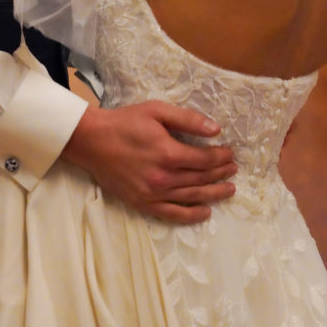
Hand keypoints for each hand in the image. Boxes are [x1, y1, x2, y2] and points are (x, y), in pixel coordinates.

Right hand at [62, 101, 236, 223]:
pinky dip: (191, 215)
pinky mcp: (143, 203)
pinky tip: (205, 212)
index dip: (221, 157)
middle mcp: (164, 178)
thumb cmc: (125, 122)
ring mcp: (153, 194)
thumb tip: (215, 130)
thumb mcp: (156, 111)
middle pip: (201, 178)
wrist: (93, 141)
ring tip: (229, 190)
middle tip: (233, 170)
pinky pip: (173, 214)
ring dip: (213, 194)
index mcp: (168, 153)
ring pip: (192, 196)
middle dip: (221, 174)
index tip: (230, 153)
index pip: (205, 160)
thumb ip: (187, 120)